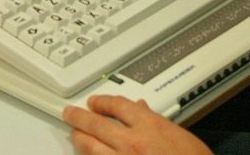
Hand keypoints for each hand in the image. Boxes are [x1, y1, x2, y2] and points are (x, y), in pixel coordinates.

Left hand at [63, 95, 212, 154]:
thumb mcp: (179, 135)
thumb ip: (157, 121)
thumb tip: (143, 110)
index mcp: (149, 126)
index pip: (117, 105)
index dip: (102, 102)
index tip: (94, 101)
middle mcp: (133, 143)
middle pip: (97, 124)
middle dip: (80, 118)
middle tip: (70, 114)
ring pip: (92, 147)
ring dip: (80, 139)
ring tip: (74, 135)